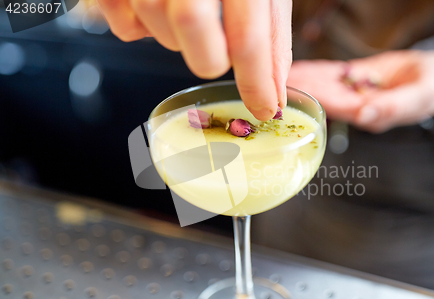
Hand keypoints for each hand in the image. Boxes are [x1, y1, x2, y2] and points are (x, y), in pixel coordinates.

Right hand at [96, 0, 292, 120]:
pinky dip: (143, 24)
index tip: (265, 109)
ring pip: (164, 42)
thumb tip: (276, 85)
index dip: (258, 82)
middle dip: (213, 58)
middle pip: (204, 55)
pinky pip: (127, 30)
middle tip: (214, 31)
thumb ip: (270, 32)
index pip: (250, 39)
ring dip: (178, 35)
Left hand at [287, 50, 433, 132]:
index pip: (336, 108)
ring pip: (324, 85)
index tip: (290, 95)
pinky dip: (315, 70)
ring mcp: (355, 93)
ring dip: (301, 80)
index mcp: (371, 116)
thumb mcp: (421, 97)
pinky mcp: (355, 79)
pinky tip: (296, 68)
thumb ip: (393, 108)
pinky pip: (332, 74)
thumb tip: (363, 117)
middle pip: (323, 98)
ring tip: (275, 75)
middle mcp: (358, 107)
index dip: (313, 100)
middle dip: (299, 92)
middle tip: (269, 85)